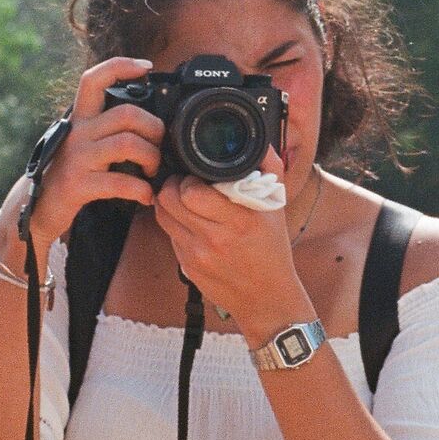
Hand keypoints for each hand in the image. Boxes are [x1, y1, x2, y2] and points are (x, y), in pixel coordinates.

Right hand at [20, 56, 164, 246]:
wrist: (40, 207)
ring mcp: (77, 158)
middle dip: (155, 128)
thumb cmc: (72, 173)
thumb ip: (106, 128)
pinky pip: (121, 182)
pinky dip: (142, 190)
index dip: (120, 66)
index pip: (94, 80)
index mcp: (80, 119)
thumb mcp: (85, 143)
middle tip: (159, 145)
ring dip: (152, 158)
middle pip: (127, 114)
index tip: (146, 66)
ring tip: (153, 171)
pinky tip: (146, 196)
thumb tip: (146, 117)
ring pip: (128, 144)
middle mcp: (77, 133)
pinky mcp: (78, 184)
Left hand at [153, 144, 311, 344]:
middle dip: (173, 185)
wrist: (267, 298)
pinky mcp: (186, 267)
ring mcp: (197, 255)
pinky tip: (190, 222)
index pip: (192, 192)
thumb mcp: (277, 208)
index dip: (188, 178)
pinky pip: (168, 234)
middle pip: (169, 200)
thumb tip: (259, 141)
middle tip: (183, 182)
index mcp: (239, 220)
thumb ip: (269, 170)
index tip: (196, 175)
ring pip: (162, 216)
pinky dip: (174, 223)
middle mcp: (215, 239)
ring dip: (168, 202)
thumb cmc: (272, 249)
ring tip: (183, 199)